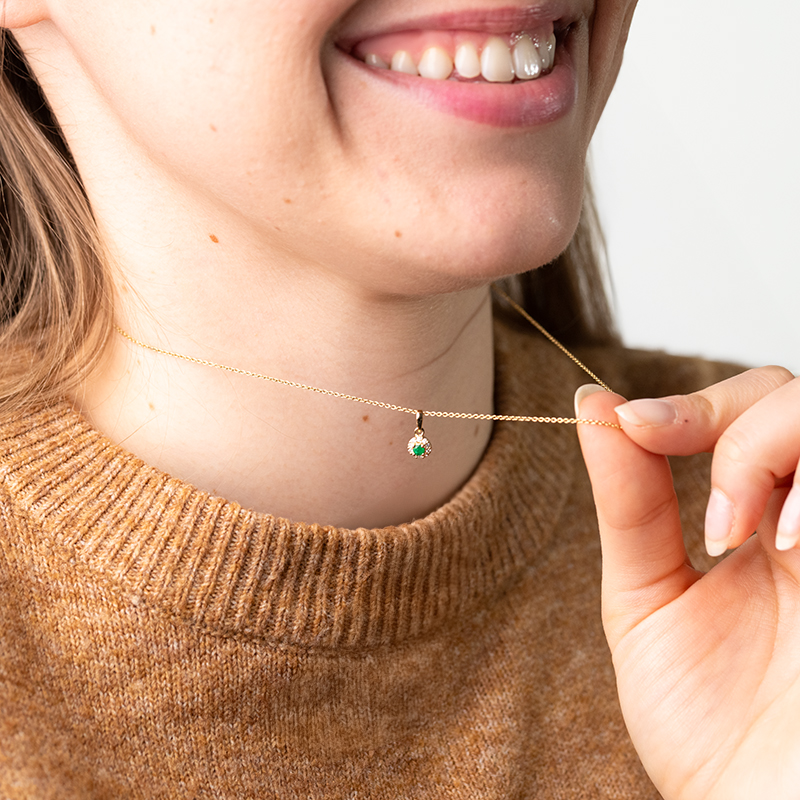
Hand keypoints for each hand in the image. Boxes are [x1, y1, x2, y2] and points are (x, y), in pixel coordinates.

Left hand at [576, 366, 799, 799]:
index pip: (747, 410)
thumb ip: (628, 503)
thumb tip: (593, 404)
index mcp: (763, 521)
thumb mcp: (647, 602)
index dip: (693, 404)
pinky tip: (793, 544)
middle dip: (739, 427)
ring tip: (740, 531)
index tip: (633, 426)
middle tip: (703, 506)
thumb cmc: (708, 728)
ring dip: (778, 446)